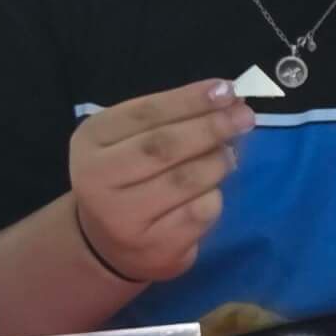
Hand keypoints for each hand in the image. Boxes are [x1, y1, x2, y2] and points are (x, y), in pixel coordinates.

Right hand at [70, 79, 252, 282]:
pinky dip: (215, 196)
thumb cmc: (130, 176)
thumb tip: (228, 99)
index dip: (189, 100)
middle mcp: (97, 179)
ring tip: (229, 156)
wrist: (108, 242)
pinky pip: (200, 213)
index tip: (227, 89)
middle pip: (163, 146)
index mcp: (91, 140)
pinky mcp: (154, 247)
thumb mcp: (134, 138)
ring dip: (217, 162)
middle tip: (244, 116)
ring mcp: (123, 218)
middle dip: (210, 127)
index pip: (145, 113)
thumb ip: (173, 117)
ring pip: (185, 180)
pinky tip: (211, 192)